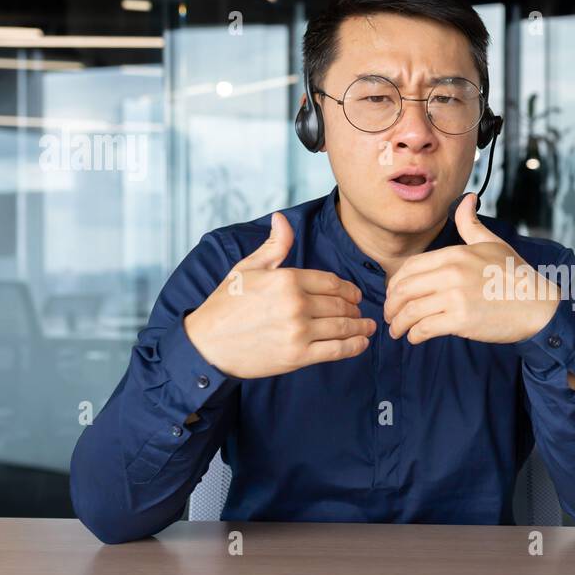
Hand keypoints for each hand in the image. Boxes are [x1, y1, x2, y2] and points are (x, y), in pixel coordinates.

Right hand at [183, 212, 375, 377]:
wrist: (206, 344)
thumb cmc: (226, 305)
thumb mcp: (247, 268)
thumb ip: (273, 246)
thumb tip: (281, 218)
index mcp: (286, 279)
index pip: (331, 282)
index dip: (348, 288)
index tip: (354, 294)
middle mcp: (295, 304)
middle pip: (340, 304)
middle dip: (355, 308)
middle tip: (360, 311)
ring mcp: (298, 331)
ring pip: (342, 326)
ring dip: (360, 326)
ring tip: (367, 327)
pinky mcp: (297, 356)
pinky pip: (336, 350)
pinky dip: (354, 346)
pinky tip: (361, 343)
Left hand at [384, 194, 560, 345]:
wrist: (539, 305)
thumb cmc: (516, 276)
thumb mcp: (492, 243)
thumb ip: (470, 224)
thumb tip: (466, 198)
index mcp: (455, 254)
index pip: (410, 267)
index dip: (395, 284)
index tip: (394, 295)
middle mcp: (451, 273)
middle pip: (404, 289)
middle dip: (391, 306)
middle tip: (391, 316)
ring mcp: (455, 297)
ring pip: (410, 311)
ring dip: (398, 324)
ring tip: (398, 331)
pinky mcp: (461, 320)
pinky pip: (425, 328)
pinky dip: (415, 335)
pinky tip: (415, 338)